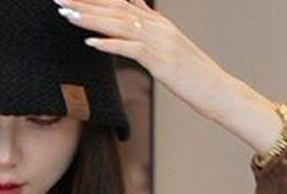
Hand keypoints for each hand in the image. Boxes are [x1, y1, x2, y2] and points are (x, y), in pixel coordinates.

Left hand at [51, 0, 236, 120]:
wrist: (220, 92)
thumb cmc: (195, 77)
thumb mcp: (171, 48)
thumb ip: (151, 28)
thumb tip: (135, 9)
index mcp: (158, 22)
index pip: (121, 3)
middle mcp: (159, 26)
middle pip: (115, 9)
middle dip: (85, 2)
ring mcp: (161, 42)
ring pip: (119, 24)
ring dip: (91, 18)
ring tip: (67, 13)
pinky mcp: (162, 61)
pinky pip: (131, 48)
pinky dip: (110, 43)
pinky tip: (91, 41)